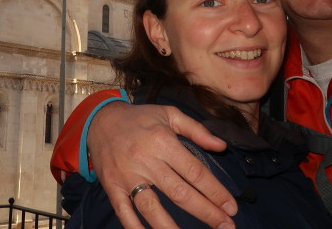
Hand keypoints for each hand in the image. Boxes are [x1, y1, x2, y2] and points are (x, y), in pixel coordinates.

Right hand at [88, 102, 236, 228]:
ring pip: (152, 207)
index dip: (215, 191)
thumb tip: (221, 146)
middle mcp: (146, 160)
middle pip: (180, 193)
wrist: (100, 119)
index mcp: (163, 141)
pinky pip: (124, 212)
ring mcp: (127, 176)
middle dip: (206, 212)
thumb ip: (197, 130)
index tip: (231, 207)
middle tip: (226, 226)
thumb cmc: (139, 118)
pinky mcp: (112, 186)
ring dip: (173, 227)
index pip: (195, 171)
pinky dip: (136, 228)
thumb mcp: (169, 114)